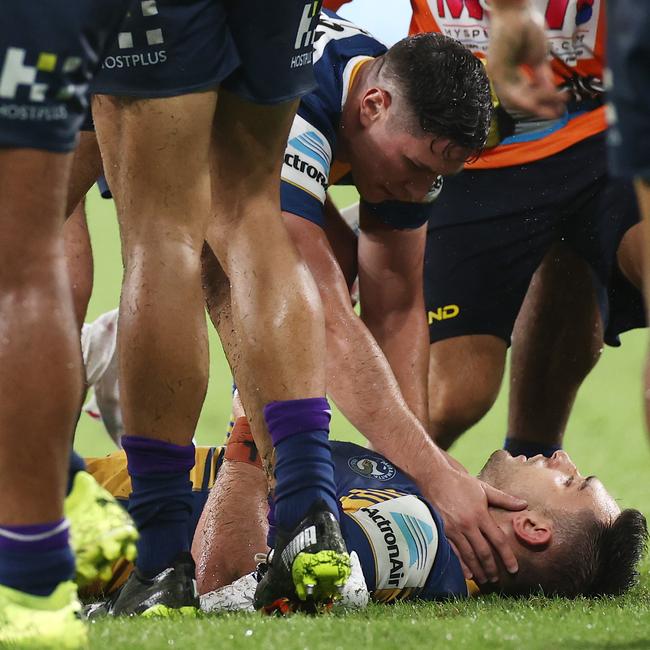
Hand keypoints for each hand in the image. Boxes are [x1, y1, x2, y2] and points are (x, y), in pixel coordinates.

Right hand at [423, 466, 526, 583]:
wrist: (435, 477)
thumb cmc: (460, 482)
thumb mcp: (483, 488)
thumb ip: (504, 499)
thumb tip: (524, 504)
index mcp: (481, 514)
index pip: (498, 540)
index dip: (507, 556)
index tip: (514, 569)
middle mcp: (468, 524)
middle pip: (483, 552)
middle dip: (492, 568)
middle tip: (498, 580)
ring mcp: (454, 529)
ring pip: (469, 555)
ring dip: (478, 570)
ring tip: (485, 580)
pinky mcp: (443, 531)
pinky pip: (454, 551)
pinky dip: (462, 564)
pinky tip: (468, 574)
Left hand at [487, 2, 565, 118]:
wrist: (517, 9)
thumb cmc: (526, 28)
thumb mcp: (538, 58)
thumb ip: (542, 77)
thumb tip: (551, 93)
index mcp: (512, 75)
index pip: (527, 94)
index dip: (543, 102)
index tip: (559, 108)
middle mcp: (503, 78)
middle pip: (522, 101)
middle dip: (541, 108)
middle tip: (558, 114)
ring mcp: (498, 75)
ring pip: (518, 99)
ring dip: (538, 105)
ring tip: (555, 108)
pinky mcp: (497, 71)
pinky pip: (513, 91)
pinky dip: (529, 98)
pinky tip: (544, 100)